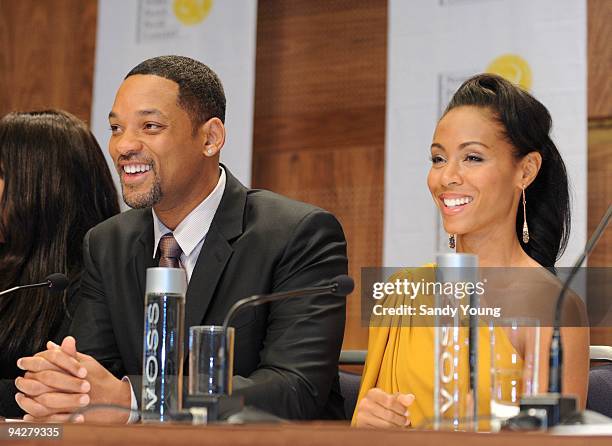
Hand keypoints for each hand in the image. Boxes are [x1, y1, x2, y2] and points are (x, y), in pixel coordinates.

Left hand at [15, 336, 130, 422]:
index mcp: (75, 369)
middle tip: (21, 377)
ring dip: (30, 395)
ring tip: (23, 393)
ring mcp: (71, 400)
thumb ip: (68, 354)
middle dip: (28, 377)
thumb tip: (51, 344)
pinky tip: (30, 408)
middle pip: (44, 379)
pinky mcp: (70, 415)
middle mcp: (73, 384)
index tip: (24, 361)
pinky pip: (48, 415)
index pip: (50, 361)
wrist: (115, 399)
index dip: (33, 360)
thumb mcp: (88, 362)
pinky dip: (36, 412)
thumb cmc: (101, 380)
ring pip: (43, 398)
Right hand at [354, 388, 414, 427]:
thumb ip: (401, 399)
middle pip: (388, 415)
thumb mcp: (390, 398)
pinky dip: (389, 432)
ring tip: (401, 425)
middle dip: (400, 419)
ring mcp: (362, 416)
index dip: (401, 408)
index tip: (407, 413)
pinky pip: (380, 432)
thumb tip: (411, 398)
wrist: (367, 412)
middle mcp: (365, 404)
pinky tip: (393, 429)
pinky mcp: (362, 427)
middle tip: (406, 421)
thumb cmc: (381, 404)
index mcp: (372, 393)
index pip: (389, 401)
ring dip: (396, 427)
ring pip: (385, 425)